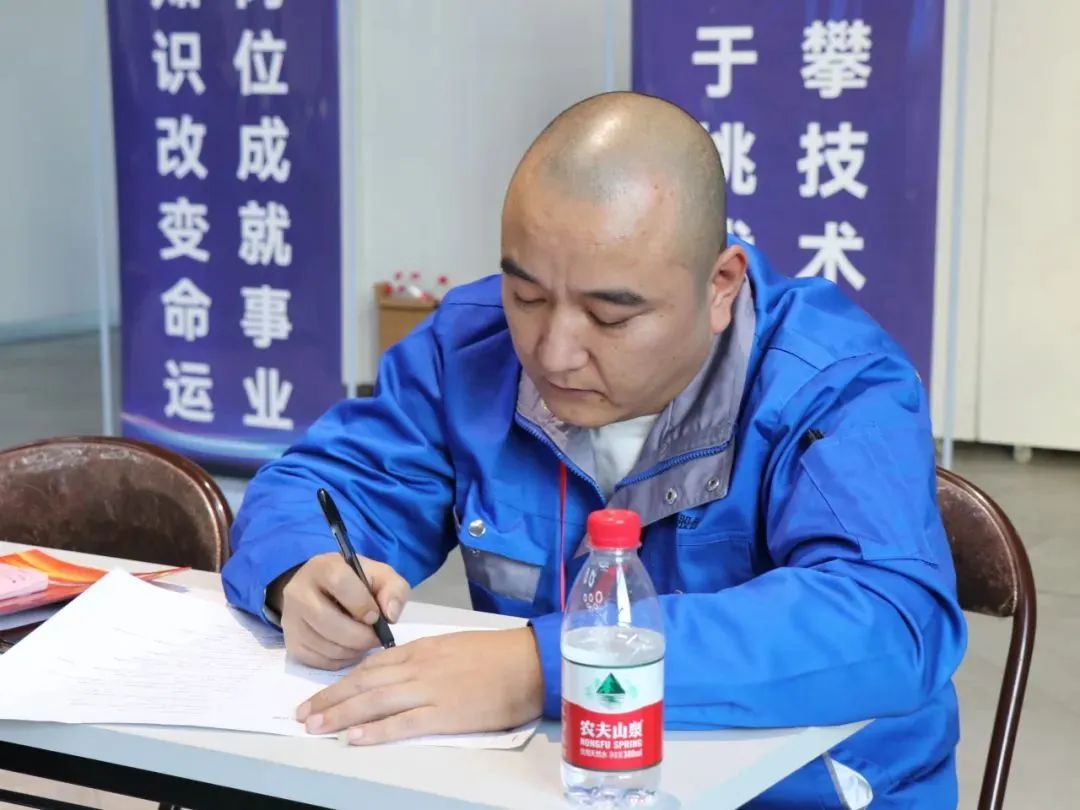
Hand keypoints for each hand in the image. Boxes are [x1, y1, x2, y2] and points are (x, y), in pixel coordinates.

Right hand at [274, 552, 410, 669]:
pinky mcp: (291, 643)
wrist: (324, 590)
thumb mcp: (380, 576)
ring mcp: (291, 619)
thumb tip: (390, 615)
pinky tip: (349, 649)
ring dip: (352, 650)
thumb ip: (393, 589)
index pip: (339, 582)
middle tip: (376, 637)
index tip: (375, 616)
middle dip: (360, 636)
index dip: (361, 603)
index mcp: (323, 567)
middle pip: (328, 621)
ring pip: (323, 645)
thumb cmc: (357, 582)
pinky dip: (339, 660)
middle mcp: (298, 591)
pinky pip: (317, 660)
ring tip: (364, 642)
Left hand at [296, 627, 544, 743]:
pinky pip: (403, 722)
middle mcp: (419, 667)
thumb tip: (398, 673)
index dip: (341, 682)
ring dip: (341, 714)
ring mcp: (430, 690)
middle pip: (364, 683)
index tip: (319, 695)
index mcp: (421, 649)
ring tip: (315, 727)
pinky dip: (376, 730)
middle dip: (330, 699)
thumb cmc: (497, 655)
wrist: (529, 662)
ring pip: (375, 701)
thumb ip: (424, 659)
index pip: (371, 665)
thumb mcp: (454, 647)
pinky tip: (354, 738)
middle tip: (303, 714)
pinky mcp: (445, 714)